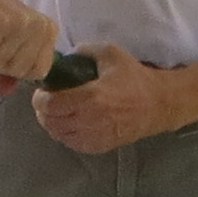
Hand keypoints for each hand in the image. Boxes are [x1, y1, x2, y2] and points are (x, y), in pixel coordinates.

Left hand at [31, 44, 171, 154]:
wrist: (158, 104)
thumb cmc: (135, 78)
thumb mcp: (111, 54)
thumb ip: (85, 51)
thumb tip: (67, 54)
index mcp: (90, 97)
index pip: (50, 104)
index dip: (39, 98)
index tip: (42, 91)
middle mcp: (89, 120)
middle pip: (50, 122)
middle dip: (43, 111)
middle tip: (46, 101)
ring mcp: (94, 136)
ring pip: (58, 135)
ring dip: (52, 124)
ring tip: (56, 113)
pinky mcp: (100, 146)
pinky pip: (72, 144)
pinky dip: (65, 135)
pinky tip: (69, 124)